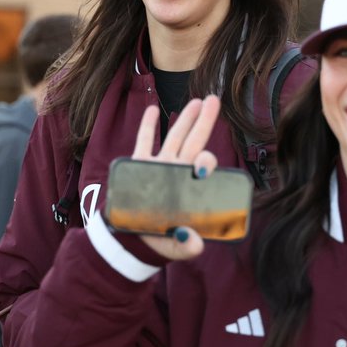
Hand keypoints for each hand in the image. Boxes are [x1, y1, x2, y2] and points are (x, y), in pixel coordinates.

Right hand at [127, 95, 220, 261]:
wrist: (133, 241)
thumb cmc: (161, 241)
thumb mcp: (176, 247)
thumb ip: (187, 246)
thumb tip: (194, 242)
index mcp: (190, 186)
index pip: (202, 165)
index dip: (206, 161)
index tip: (203, 166)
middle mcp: (177, 171)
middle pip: (194, 141)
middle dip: (204, 120)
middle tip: (213, 100)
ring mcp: (159, 166)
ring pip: (174, 137)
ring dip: (184, 119)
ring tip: (195, 102)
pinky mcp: (138, 167)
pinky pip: (144, 142)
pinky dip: (147, 126)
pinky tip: (152, 109)